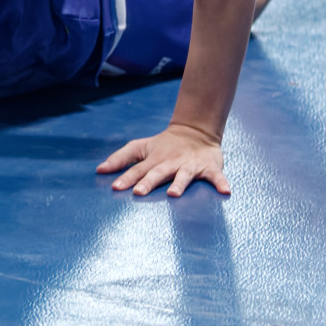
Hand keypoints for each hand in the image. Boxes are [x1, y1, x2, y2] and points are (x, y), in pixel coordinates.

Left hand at [97, 122, 230, 196]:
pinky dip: (221, 183)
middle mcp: (171, 162)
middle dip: (149, 182)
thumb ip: (121, 158)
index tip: (115, 187)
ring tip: (174, 194)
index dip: (127, 178)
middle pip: (158, 172)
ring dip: (180, 183)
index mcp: (154, 159)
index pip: (138, 169)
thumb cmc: (164, 145)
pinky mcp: (208, 167)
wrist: (195, 130)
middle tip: (139, 192)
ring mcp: (190, 165)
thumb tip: (99, 170)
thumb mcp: (141, 147)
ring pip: (184, 175)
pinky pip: (216, 176)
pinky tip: (225, 192)